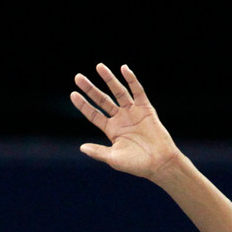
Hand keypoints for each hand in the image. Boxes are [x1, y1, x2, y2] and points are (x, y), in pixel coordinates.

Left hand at [71, 64, 177, 178]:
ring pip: (118, 92)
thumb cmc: (136, 164)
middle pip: (102, 100)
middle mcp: (120, 119)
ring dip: (109, 79)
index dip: (83, 105)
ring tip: (99, 66)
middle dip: (91, 89)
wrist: (159, 163)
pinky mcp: (146, 108)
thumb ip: (98, 152)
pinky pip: (138, 91)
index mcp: (111, 130)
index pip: (94, 114)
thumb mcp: (113, 159)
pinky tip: (124, 69)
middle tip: (78, 77)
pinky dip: (132, 80)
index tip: (73, 94)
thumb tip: (81, 148)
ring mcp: (133, 112)